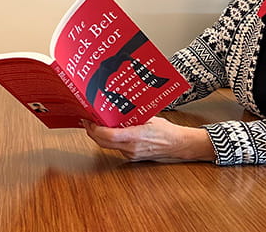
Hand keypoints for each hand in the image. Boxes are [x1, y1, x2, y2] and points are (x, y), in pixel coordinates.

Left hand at [82, 117, 213, 161]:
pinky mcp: (132, 157)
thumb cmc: (167, 130)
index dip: (95, 129)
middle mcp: (131, 148)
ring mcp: (131, 154)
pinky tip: (109, 131)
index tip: (89, 120)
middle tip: (87, 121)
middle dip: (92, 132)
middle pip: (103, 143)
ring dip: (99, 137)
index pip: (109, 135)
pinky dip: (109, 140)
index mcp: (136, 136)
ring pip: (108, 147)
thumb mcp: (149, 117)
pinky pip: (116, 148)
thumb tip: (115, 108)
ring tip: (95, 124)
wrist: (178, 145)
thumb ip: (131, 116)